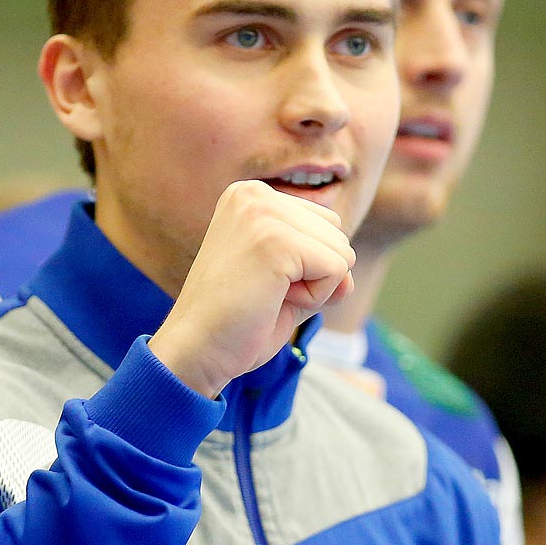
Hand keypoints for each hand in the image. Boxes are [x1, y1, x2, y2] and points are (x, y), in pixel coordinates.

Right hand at [149, 180, 354, 397]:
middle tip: (265, 294)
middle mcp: (254, 194)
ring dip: (315, 288)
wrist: (196, 351)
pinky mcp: (275, 240)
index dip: (308, 266)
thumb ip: (323, 268)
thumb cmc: (236, 322)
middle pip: (338, 233)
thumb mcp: (287, 282)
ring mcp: (263, 213)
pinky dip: (315, 299)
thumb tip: (349, 277)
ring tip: (266, 297)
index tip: (262, 282)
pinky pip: (337, 271)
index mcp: (250, 195)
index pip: (325, 223)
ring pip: (341, 251)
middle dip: (315, 275)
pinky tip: (272, 303)